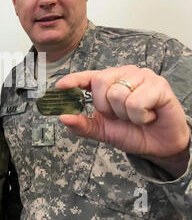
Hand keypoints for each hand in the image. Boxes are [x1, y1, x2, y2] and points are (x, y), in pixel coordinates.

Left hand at [56, 65, 189, 161]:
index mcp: (109, 81)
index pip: (88, 76)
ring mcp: (143, 76)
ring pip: (118, 93)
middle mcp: (125, 74)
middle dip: (105, 107)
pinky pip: (137, 101)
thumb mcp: (102, 130)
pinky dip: (140, 116)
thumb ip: (82, 124)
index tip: (59, 86)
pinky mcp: (159, 85)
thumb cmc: (131, 132)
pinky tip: (148, 116)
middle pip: (100, 82)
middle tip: (119, 115)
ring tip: (136, 116)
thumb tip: (62, 117)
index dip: (73, 79)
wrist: (158, 145)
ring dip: (124, 114)